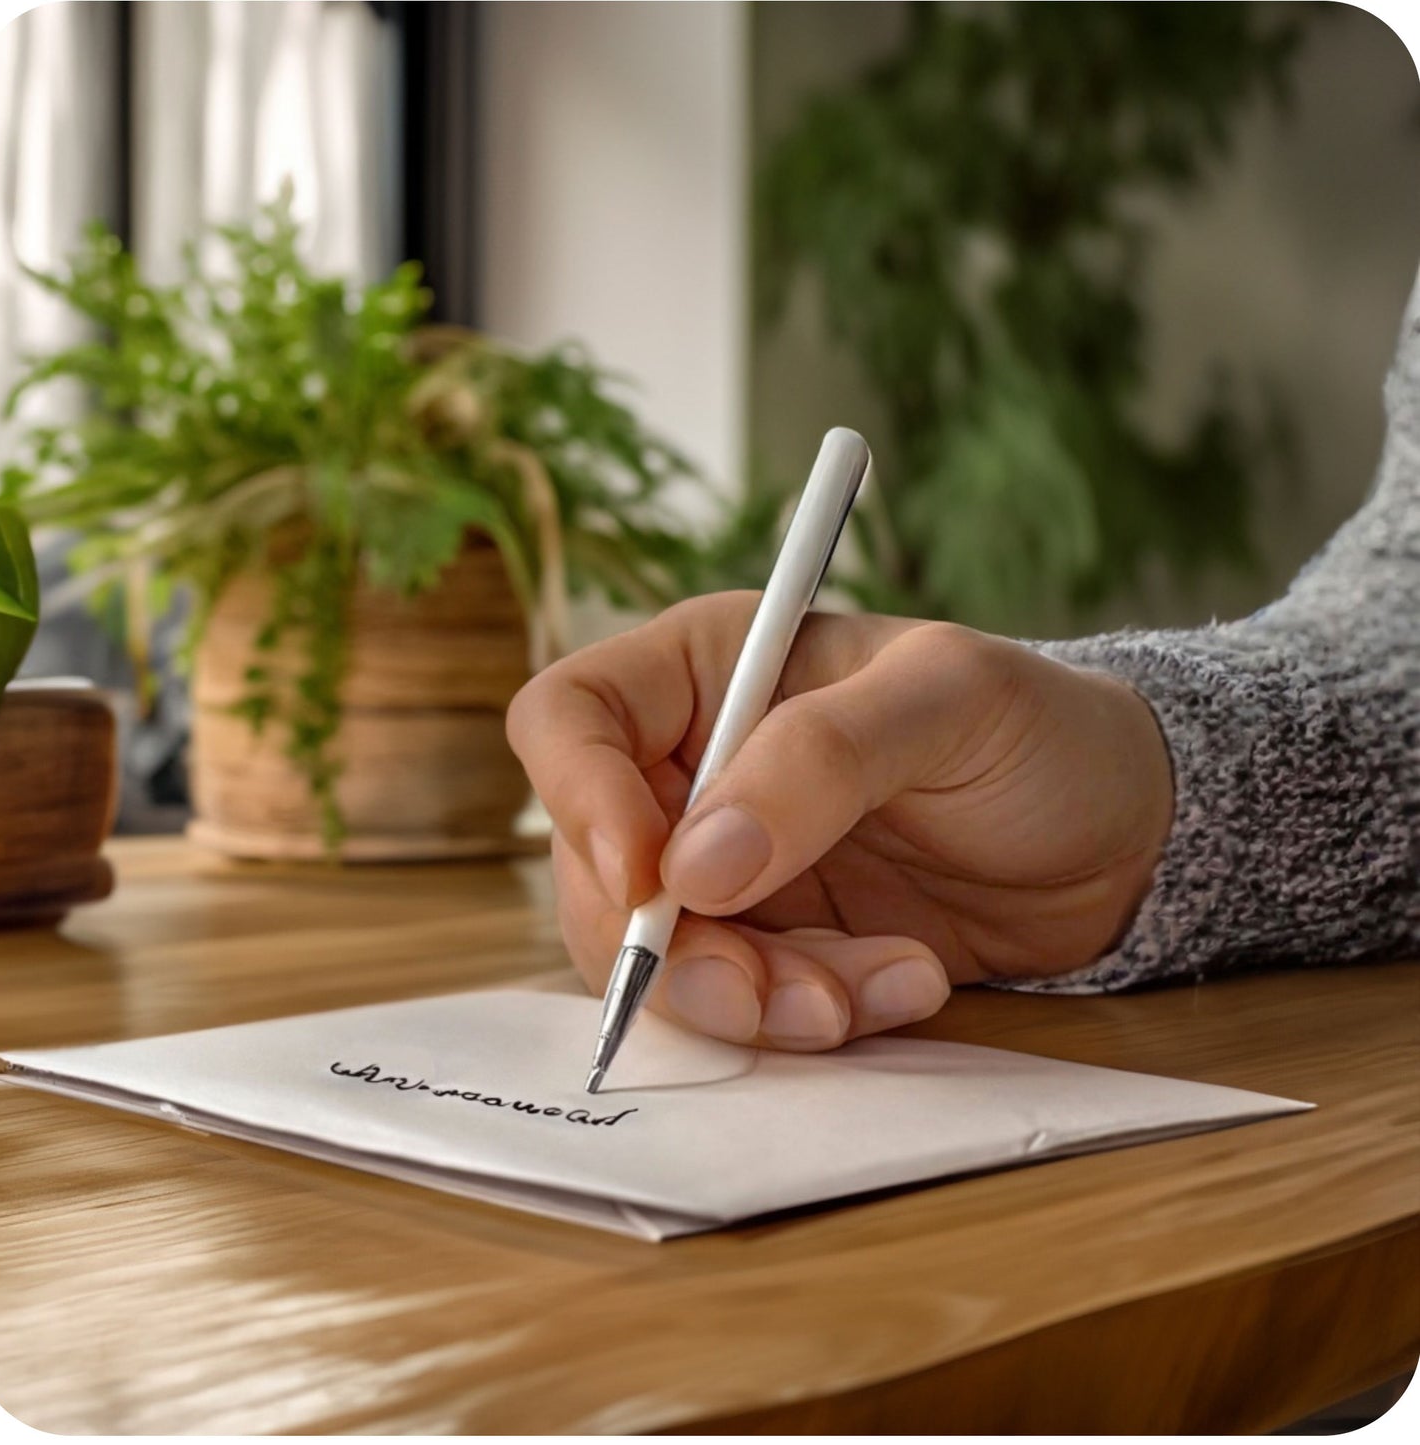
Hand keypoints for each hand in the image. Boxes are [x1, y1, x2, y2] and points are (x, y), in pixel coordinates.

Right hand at [506, 592, 1173, 1050]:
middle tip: (784, 990)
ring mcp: (730, 870)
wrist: (1120, 837)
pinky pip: (738, 1004)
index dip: (580, 800)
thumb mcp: (951, 701)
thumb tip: (695, 862)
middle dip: (679, 947)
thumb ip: (822, 758)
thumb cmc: (1041, 730)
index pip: (571, 720)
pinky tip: (906, 985)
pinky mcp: (774, 946)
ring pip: (662, 958)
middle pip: (598, 869)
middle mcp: (696, 771)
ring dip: (753, 997)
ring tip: (871, 991)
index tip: (653, 880)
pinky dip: (809, 1016)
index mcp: (711, 672)